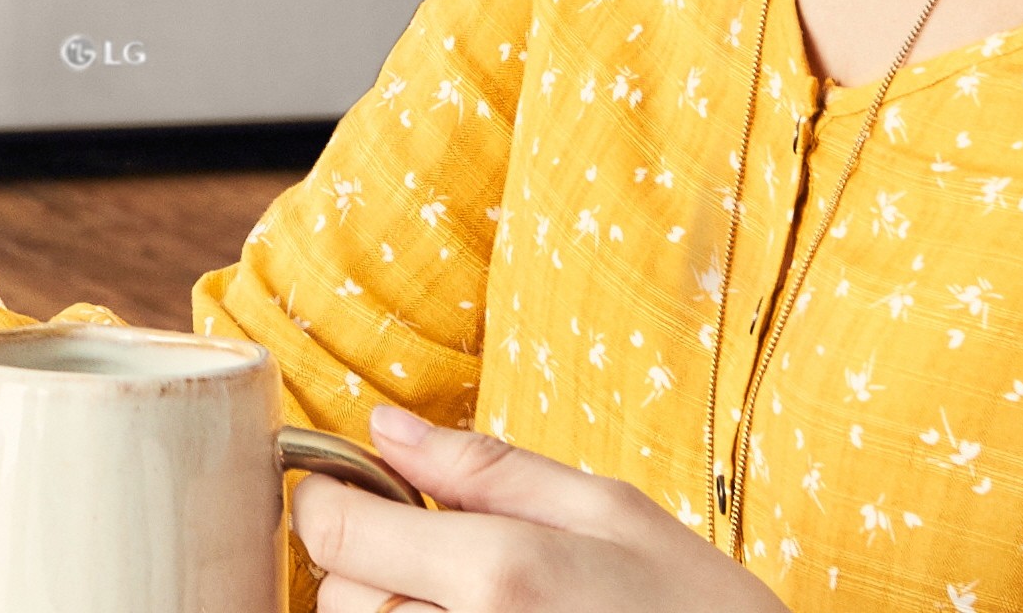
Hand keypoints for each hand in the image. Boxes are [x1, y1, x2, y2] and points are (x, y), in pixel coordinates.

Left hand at [293, 407, 787, 612]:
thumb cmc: (697, 611)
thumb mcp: (610, 511)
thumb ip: (487, 468)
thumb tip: (385, 427)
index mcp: (498, 574)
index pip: (336, 533)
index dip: (324, 498)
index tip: (345, 486)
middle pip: (339, 596)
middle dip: (371, 561)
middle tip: (444, 551)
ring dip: (391, 612)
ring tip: (475, 602)